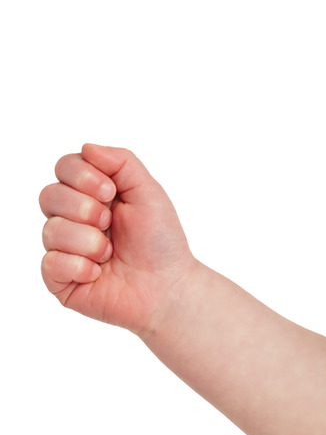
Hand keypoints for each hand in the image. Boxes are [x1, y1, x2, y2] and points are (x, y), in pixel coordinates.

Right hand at [39, 143, 198, 336]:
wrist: (168, 287)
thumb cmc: (160, 242)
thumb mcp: (148, 191)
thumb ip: (121, 162)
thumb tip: (86, 147)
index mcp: (90, 194)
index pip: (64, 167)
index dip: (82, 176)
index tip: (110, 192)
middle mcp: (72, 218)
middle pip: (48, 195)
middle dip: (84, 208)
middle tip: (110, 223)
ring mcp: (64, 249)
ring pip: (51, 230)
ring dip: (88, 241)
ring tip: (110, 253)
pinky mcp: (60, 279)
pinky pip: (50, 263)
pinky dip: (79, 266)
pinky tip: (98, 273)